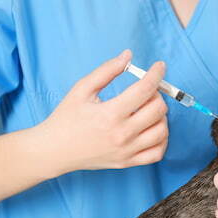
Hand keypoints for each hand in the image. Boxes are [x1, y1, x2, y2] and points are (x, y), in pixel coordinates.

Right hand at [37, 49, 168, 175]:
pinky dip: (162, 139)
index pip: (145, 89)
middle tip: (147, 90)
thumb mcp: (82, 89)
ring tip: (148, 109)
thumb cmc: (66, 118)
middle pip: (158, 109)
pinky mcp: (127, 162)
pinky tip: (151, 128)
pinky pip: (158, 153)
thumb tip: (128, 55)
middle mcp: (122, 134)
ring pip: (162, 131)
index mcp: (110, 114)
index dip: (156, 74)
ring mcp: (126, 151)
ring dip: (161, 116)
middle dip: (157, 94)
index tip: (160, 66)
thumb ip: (107, 70)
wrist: (54, 150)